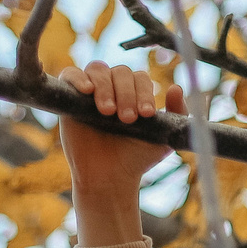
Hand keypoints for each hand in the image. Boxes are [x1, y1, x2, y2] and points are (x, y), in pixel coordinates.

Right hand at [58, 61, 184, 242]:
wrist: (110, 177)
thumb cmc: (136, 157)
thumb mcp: (163, 138)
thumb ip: (176, 113)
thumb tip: (176, 87)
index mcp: (135, 92)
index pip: (140, 78)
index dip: (144, 92)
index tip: (146, 114)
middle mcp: (113, 87)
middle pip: (120, 72)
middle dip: (126, 93)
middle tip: (128, 119)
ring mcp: (91, 90)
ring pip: (98, 70)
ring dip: (105, 88)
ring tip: (108, 113)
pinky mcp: (69, 96)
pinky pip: (71, 74)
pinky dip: (79, 78)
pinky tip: (87, 91)